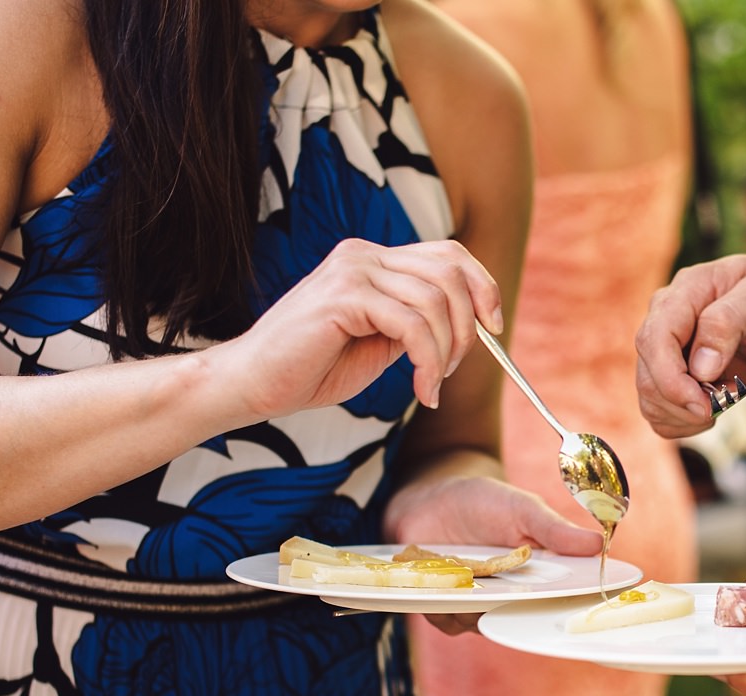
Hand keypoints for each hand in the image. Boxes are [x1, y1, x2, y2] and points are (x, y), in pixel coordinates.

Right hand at [214, 238, 504, 420]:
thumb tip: (468, 328)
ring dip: (446, 352)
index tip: (493, 328)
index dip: (481, 286)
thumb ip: (415, 326)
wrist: (252, 383)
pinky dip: (428, 362)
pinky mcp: (345, 295)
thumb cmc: (309, 369)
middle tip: (450, 371)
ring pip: (436, 301)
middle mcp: (363, 253)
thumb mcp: (378, 343)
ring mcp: (352, 269)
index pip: (448, 253)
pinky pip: (413, 325)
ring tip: (429, 386)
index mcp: (371, 259)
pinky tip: (420, 391)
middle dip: (467, 326)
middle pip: (450, 271)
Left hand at [384, 473, 603, 634]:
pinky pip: (450, 622)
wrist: (431, 500)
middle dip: (518, 612)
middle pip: (523, 621)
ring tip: (469, 571)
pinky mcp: (446, 609)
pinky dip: (446, 605)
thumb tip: (599, 544)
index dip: (570, 608)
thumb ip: (554, 530)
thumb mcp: (522, 509)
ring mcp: (479, 606)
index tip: (574, 605)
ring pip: (483, 624)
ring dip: (475, 604)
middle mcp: (512, 597)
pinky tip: (445, 577)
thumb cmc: (483, 503)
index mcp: (540, 576)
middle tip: (509, 590)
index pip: (562, 601)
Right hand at [634, 255, 745, 438]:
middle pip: (648, 375)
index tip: (705, 404)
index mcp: (686, 291)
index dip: (672, 379)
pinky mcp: (669, 374)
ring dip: (686, 415)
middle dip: (684, 403)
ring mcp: (664, 348)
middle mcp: (666, 319)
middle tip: (729, 400)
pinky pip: (658, 411)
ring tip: (726, 400)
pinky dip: (684, 423)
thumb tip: (699, 367)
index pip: (656, 340)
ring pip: (650, 397)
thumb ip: (730, 323)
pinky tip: (712, 410)